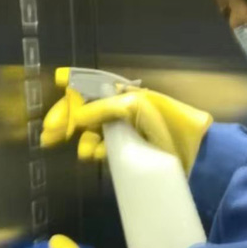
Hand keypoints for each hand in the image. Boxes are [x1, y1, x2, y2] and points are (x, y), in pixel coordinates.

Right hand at [41, 69, 213, 173]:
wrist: (196, 155)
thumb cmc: (170, 125)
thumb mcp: (137, 108)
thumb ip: (105, 108)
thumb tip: (76, 116)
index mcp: (126, 96)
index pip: (90, 91)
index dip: (71, 97)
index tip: (55, 105)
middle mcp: (124, 111)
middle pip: (87, 113)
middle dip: (66, 121)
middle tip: (49, 136)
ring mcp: (128, 132)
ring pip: (93, 134)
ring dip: (83, 140)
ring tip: (86, 150)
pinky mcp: (132, 153)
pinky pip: (106, 149)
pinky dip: (95, 151)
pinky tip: (94, 156)